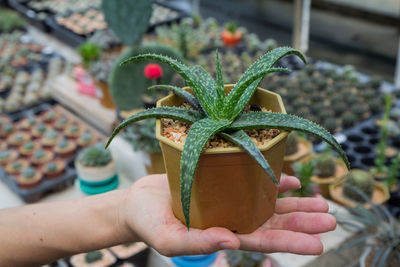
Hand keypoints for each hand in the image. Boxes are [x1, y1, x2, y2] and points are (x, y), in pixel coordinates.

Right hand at [120, 174, 335, 256]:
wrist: (137, 201)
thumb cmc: (149, 223)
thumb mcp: (169, 238)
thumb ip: (199, 242)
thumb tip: (232, 241)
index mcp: (223, 234)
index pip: (263, 241)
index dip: (290, 242)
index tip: (318, 244)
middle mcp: (232, 217)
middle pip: (274, 221)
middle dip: (302, 221)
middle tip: (330, 219)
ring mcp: (229, 199)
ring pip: (269, 202)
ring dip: (296, 202)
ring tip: (321, 202)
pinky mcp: (222, 180)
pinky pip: (252, 180)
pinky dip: (272, 180)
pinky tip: (290, 181)